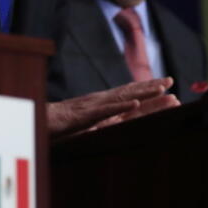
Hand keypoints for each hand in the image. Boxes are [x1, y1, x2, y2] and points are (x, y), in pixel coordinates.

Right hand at [46, 77, 178, 138]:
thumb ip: (100, 124)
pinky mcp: (84, 115)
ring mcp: (92, 107)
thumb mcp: (84, 126)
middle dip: (151, 87)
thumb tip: (116, 125)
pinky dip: (121, 106)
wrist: (35, 122)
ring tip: (162, 89)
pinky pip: (105, 111)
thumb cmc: (57, 126)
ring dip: (143, 93)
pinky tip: (135, 103)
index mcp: (101, 106)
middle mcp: (99, 102)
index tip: (167, 86)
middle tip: (172, 80)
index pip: (128, 96)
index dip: (147, 90)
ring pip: (122, 98)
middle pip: (129, 93)